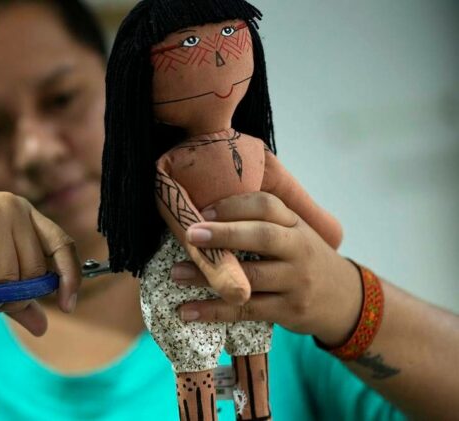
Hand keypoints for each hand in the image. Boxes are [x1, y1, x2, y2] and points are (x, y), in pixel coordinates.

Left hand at [173, 192, 361, 345]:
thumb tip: (203, 208)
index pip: (267, 206)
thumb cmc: (304, 259)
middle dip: (224, 234)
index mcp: (295, 224)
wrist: (346, 300)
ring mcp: (295, 281)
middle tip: (189, 234)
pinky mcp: (288, 311)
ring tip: (176, 274)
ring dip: (209, 276)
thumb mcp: (294, 232)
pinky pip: (246, 310)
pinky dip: (213, 311)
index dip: (234, 206)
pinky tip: (187, 311)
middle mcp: (298, 249)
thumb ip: (261, 221)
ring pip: (249, 277)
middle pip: (262, 236)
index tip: (202, 210)